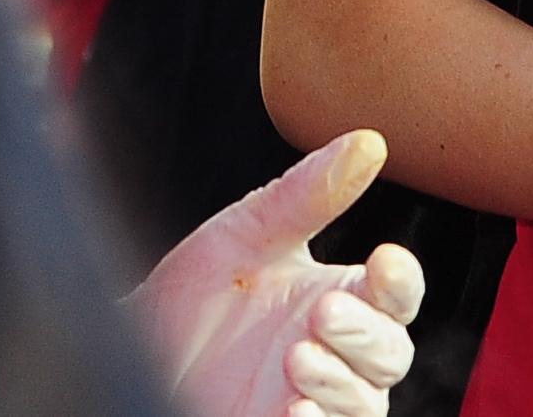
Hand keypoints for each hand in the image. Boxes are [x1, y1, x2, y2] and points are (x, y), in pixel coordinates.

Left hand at [131, 130, 423, 416]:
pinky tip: (295, 410)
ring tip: (296, 355)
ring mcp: (313, 400)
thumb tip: (369, 143)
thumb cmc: (195, 294)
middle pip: (392, 353)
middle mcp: (337, 352)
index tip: (384, 259)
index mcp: (339, 294)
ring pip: (366, 403)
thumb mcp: (249, 234)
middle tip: (322, 310)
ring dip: (341, 381)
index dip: (401, 280)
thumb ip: (309, 192)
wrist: (131, 351)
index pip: (397, 293)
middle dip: (366, 334)